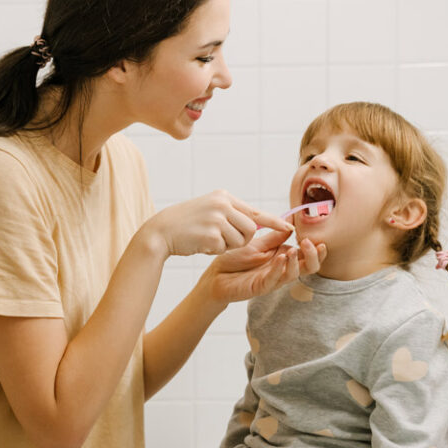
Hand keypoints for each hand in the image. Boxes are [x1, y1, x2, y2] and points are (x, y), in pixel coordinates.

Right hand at [146, 191, 292, 258]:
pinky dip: (214, 250)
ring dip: (228, 246)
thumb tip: (255, 223)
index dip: (273, 221)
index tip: (288, 228)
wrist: (159, 231)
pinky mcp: (211, 233)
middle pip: (251, 229)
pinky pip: (225, 249)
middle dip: (241, 240)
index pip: (254, 211)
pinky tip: (200, 244)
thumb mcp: (209, 210)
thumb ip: (230, 213)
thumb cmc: (184, 224)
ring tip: (208, 240)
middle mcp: (222, 204)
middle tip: (221, 239)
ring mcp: (217, 218)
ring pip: (241, 241)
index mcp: (223, 197)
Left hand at [202, 229, 326, 304]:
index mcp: (284, 257)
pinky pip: (275, 279)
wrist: (216, 274)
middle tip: (309, 243)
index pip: (308, 254)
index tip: (317, 236)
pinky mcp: (261, 287)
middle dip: (313, 256)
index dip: (316, 248)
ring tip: (293, 249)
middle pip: (309, 267)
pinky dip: (280, 268)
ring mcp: (273, 279)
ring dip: (296, 261)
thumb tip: (292, 221)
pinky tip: (281, 257)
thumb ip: (276, 236)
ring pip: (294, 274)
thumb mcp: (258, 244)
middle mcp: (282, 269)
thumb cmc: (236, 259)